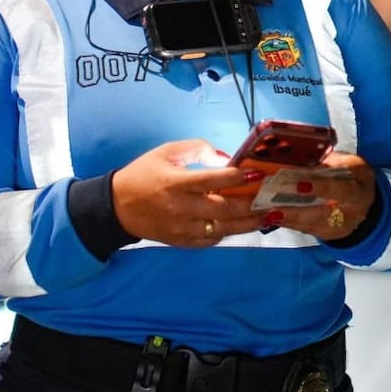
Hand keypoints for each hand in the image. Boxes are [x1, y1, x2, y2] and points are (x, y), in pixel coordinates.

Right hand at [111, 139, 268, 246]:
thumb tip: (225, 159)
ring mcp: (182, 228)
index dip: (237, 176)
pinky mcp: (182, 242)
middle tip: (273, 197)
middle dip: (251, 203)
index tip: (258, 171)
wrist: (117, 207)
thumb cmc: (144, 174)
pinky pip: (212, 240)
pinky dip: (229, 232)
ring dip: (248, 223)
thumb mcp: (166, 152)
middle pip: (224, 208)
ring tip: (269, 215)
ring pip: (223, 228)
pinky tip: (244, 225)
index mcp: (176, 182)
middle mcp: (181, 208)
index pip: (212, 180)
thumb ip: (197, 149)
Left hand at [268, 151, 376, 240]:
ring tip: (265, 213)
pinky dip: (287, 223)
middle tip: (273, 207)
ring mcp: (341, 226)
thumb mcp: (346, 162)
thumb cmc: (351, 175)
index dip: (321, 187)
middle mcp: (352, 211)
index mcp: (359, 188)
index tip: (299, 184)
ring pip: (312, 224)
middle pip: (323, 213)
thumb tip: (297, 158)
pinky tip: (270, 217)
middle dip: (296, 210)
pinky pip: (306, 229)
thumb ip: (325, 162)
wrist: (365, 202)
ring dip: (287, 219)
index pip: (342, 188)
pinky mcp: (329, 234)